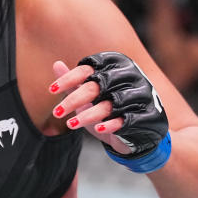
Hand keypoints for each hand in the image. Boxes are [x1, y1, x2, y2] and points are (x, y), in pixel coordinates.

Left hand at [49, 52, 167, 156]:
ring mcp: (141, 96)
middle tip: (57, 112)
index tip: (51, 91)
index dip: (70, 78)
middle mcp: (132, 76)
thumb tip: (56, 64)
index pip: (90, 67)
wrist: (139, 134)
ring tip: (70, 125)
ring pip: (111, 103)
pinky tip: (97, 129)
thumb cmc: (110, 111)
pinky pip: (127, 119)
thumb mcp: (91, 97)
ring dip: (88, 115)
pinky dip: (111, 124)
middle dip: (75, 99)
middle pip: (99, 84)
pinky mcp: (146, 116)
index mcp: (118, 65)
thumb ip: (75, 82)